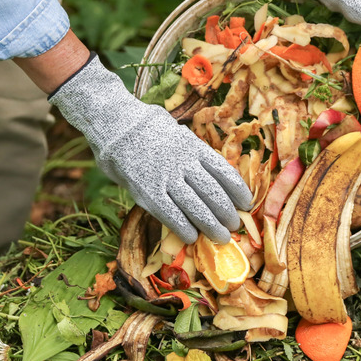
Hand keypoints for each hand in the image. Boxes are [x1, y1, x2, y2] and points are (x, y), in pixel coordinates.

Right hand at [49, 53, 252, 243]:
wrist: (114, 124)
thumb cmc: (144, 127)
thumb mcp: (175, 130)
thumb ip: (190, 148)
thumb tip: (206, 166)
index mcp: (193, 146)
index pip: (224, 171)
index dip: (238, 190)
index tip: (247, 203)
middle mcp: (183, 163)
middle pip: (213, 193)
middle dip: (227, 212)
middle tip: (234, 225)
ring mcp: (166, 178)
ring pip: (196, 207)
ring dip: (211, 225)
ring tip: (221, 237)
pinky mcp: (148, 192)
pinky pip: (172, 215)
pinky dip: (185, 228)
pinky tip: (192, 237)